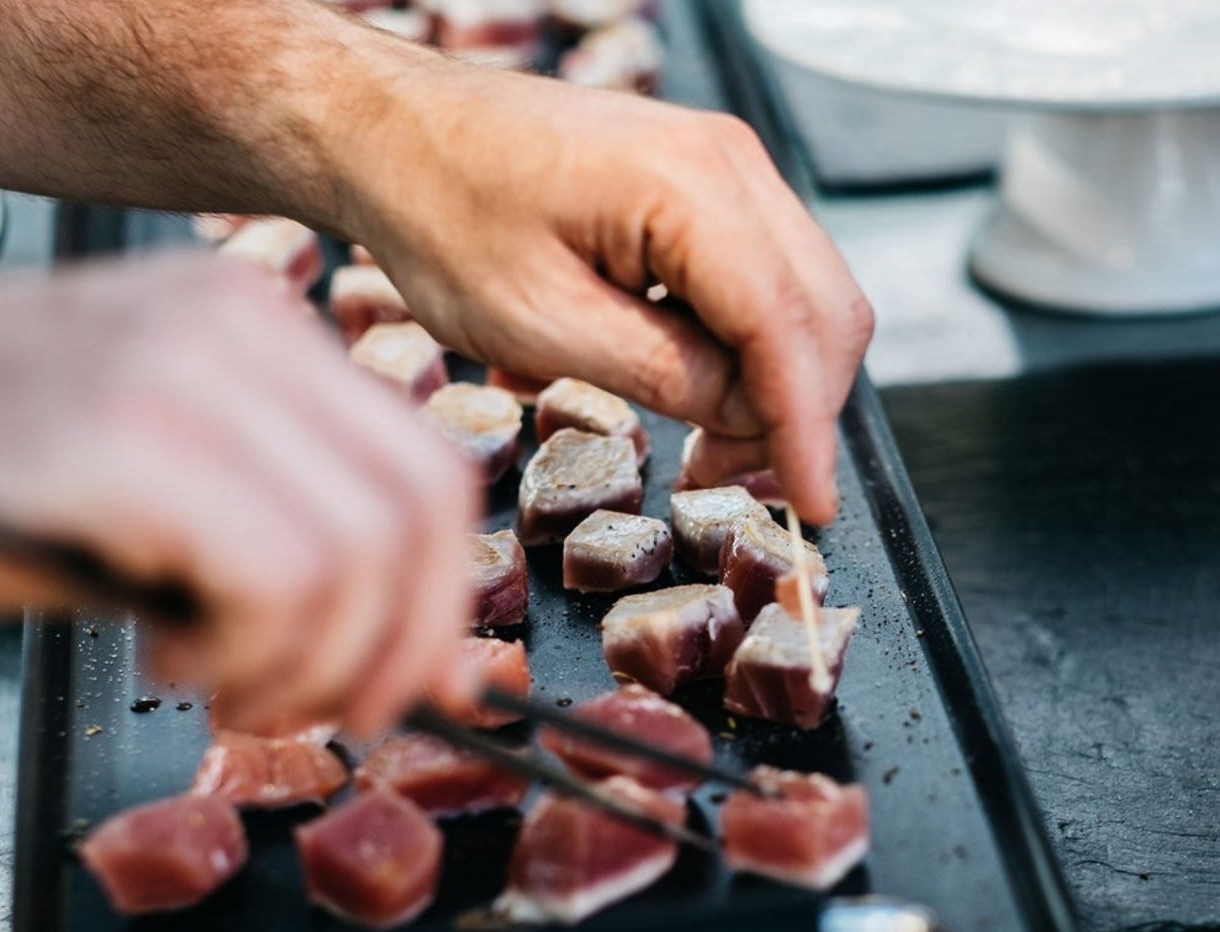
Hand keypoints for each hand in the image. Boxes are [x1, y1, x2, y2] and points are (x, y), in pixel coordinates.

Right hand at [0, 252, 476, 736]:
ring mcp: (170, 370)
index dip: (438, 602)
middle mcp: (230, 325)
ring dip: (308, 665)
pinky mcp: (109, 440)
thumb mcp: (176, 504)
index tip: (403, 679)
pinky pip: (279, 578)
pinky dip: (249, 658)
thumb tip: (437, 655)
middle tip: (327, 707)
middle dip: (396, 647)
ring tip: (222, 680)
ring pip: (358, 553)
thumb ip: (310, 555)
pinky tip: (171, 659)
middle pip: (419, 510)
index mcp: (256, 330)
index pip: (429, 474)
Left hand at [333, 52, 872, 524]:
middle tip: (730, 481)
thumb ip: (661, 372)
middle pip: (824, 311)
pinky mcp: (702, 188)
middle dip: (796, 412)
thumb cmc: (443, 216)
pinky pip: (765, 279)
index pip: (785, 326)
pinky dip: (752, 348)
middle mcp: (727, 164)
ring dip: (777, 385)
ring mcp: (721, 169)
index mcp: (689, 186)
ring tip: (707, 448)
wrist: (395, 135)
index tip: (812, 508)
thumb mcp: (541, 322)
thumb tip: (747, 413)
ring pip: (805, 298)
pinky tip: (697, 386)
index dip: (805, 429)